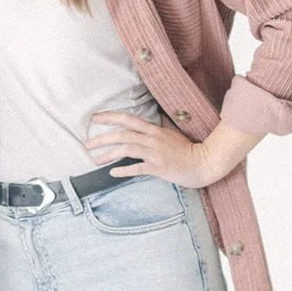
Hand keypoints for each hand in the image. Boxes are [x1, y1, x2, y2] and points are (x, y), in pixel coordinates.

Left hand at [85, 113, 252, 188]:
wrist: (204, 162)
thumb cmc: (189, 149)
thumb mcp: (173, 133)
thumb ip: (160, 126)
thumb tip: (150, 119)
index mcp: (155, 129)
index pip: (128, 119)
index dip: (110, 117)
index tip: (94, 118)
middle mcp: (153, 139)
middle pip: (122, 135)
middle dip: (102, 138)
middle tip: (87, 145)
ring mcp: (155, 153)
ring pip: (126, 150)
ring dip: (108, 154)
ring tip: (96, 160)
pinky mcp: (159, 167)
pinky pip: (137, 168)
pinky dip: (123, 170)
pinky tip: (112, 173)